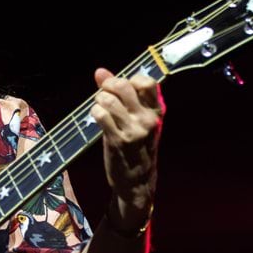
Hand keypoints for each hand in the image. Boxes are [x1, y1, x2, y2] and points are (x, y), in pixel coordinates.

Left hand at [90, 67, 163, 229]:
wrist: (137, 182)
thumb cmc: (137, 147)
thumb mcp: (138, 120)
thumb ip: (122, 95)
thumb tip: (100, 71)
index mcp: (157, 112)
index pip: (146, 82)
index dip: (129, 79)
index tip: (121, 88)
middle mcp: (147, 120)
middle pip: (123, 85)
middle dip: (108, 86)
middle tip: (104, 94)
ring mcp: (133, 130)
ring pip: (108, 99)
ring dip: (99, 100)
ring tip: (100, 107)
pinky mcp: (117, 141)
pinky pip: (100, 114)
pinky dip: (95, 112)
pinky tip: (97, 117)